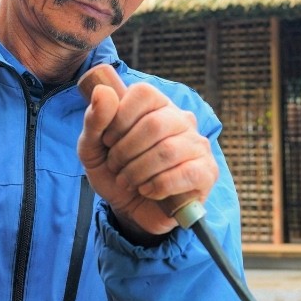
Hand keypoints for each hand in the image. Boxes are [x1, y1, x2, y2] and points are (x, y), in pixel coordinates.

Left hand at [77, 82, 217, 241]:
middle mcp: (182, 119)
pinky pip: (186, 174)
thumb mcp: (93, 148)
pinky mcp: (207, 172)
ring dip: (138, 171)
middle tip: (116, 166)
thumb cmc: (115, 172)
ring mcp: (198, 145)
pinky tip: (147, 191)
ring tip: (129, 181)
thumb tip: (102, 91)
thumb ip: (94, 119)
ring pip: (168, 150)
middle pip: (154, 124)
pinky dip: (158, 186)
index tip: (108, 141)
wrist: (130, 210)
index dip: (119, 118)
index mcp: (156, 105)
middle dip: (125, 151)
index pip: (143, 94)